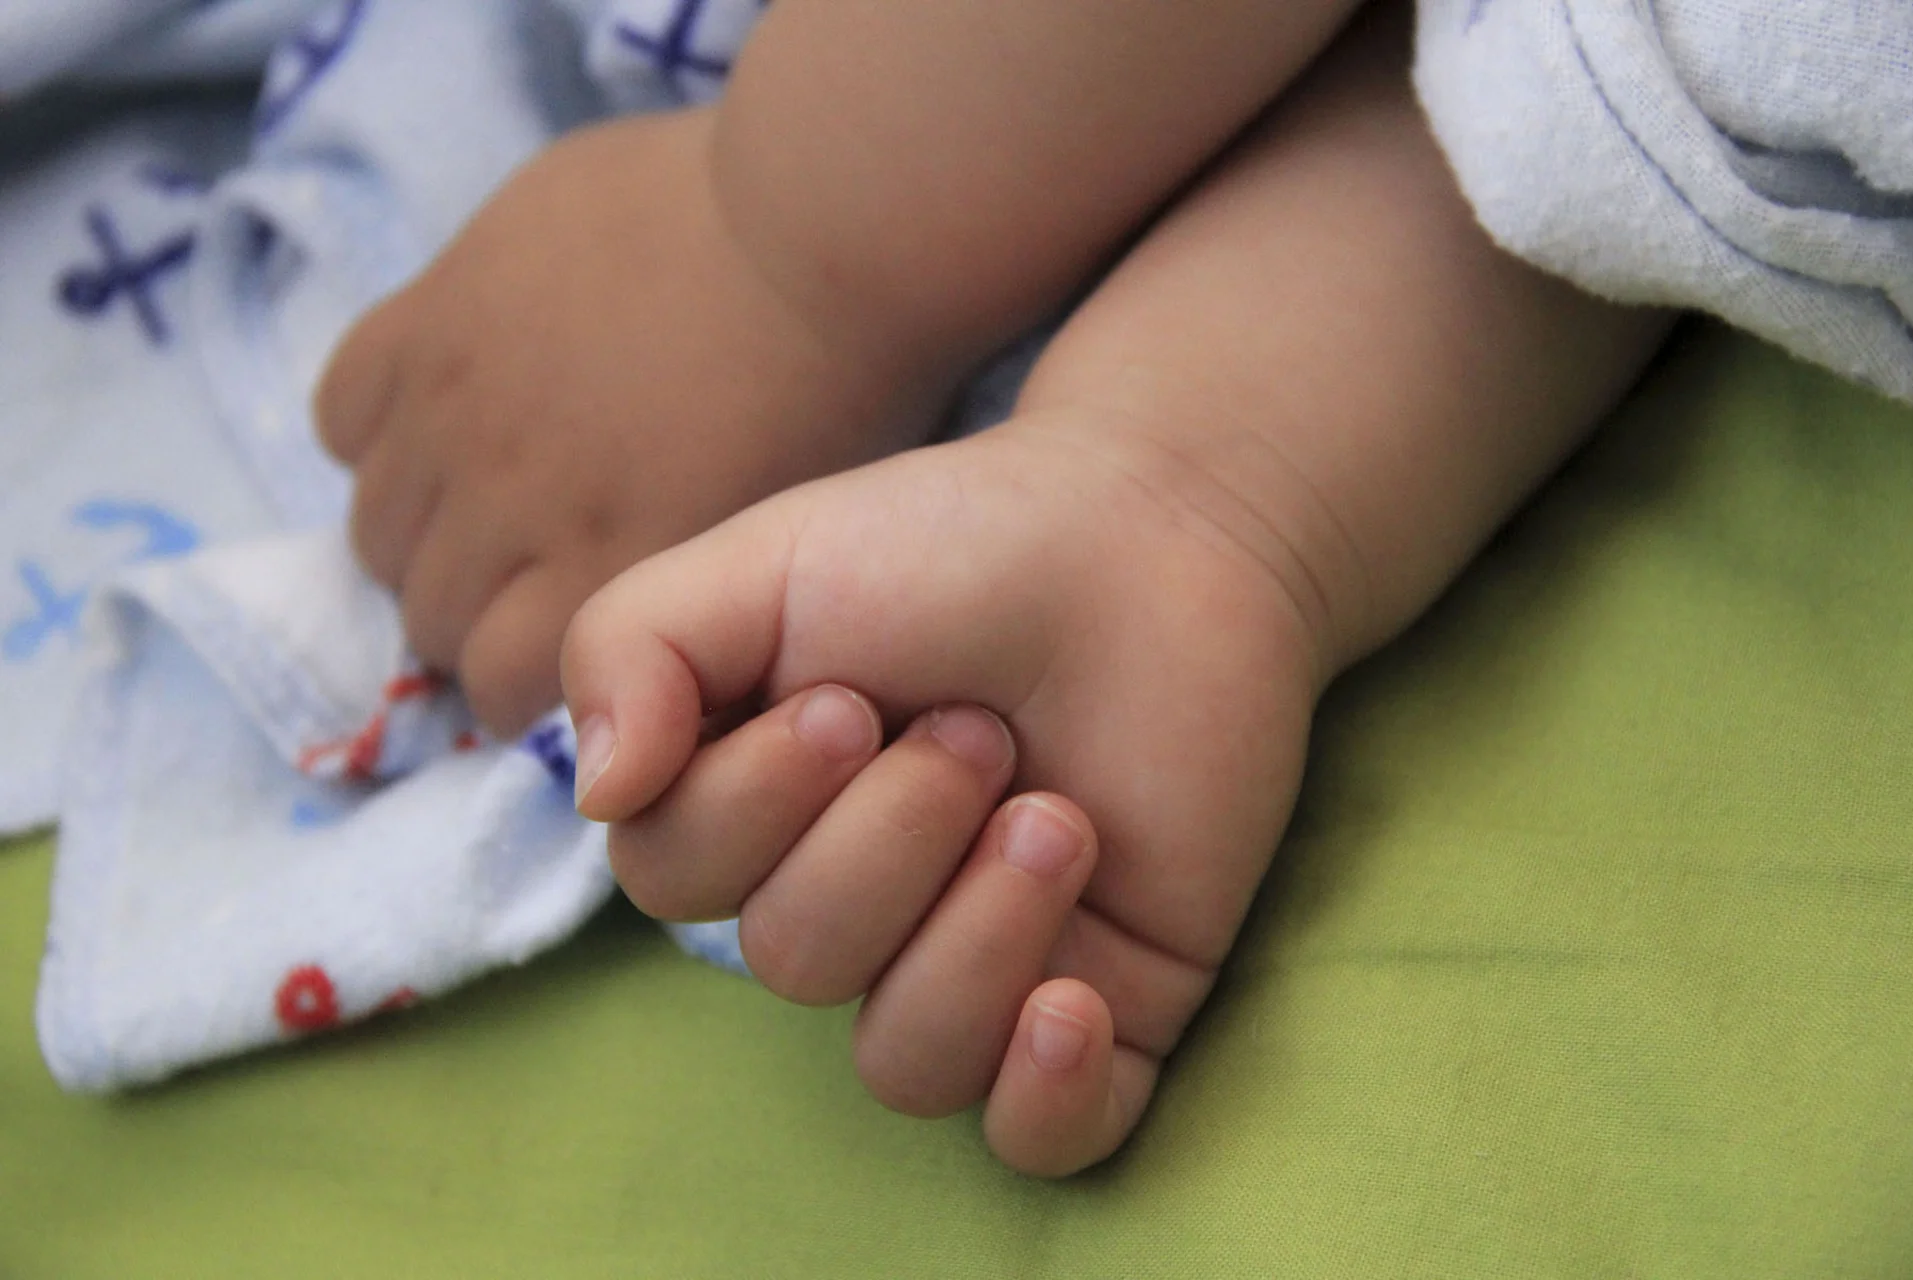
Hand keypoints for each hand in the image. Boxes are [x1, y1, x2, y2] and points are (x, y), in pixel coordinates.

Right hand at [315, 109, 932, 732]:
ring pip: (376, 527)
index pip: (492, 684)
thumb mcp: (756, 534)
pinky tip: (432, 419)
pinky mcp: (429, 317)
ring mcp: (457, 410)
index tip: (540, 663)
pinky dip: (373, 432)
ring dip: (417, 536)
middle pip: (425, 616)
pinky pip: (342, 412)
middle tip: (508, 587)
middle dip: (465, 622)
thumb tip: (597, 611)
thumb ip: (660, 583)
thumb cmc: (824, 385)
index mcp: (602, 575)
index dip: (512, 686)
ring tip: (468, 508)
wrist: (806, 228)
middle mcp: (511, 510)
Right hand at [562, 413, 1319, 1174]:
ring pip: (906, 1059)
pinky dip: (1043, 1099)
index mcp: (758, 811)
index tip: (853, 701)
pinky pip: (1044, 1140)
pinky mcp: (1108, 1006)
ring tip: (1054, 819)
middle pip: (797, 961)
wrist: (1162, 538)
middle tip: (981, 733)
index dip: (752, 806)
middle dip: (891, 836)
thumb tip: (598, 793)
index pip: (678, 881)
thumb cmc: (958, 547)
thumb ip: (632, 647)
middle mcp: (856, 903)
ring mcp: (981, 965)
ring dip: (976, 932)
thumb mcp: (764, 562)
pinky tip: (1070, 1005)